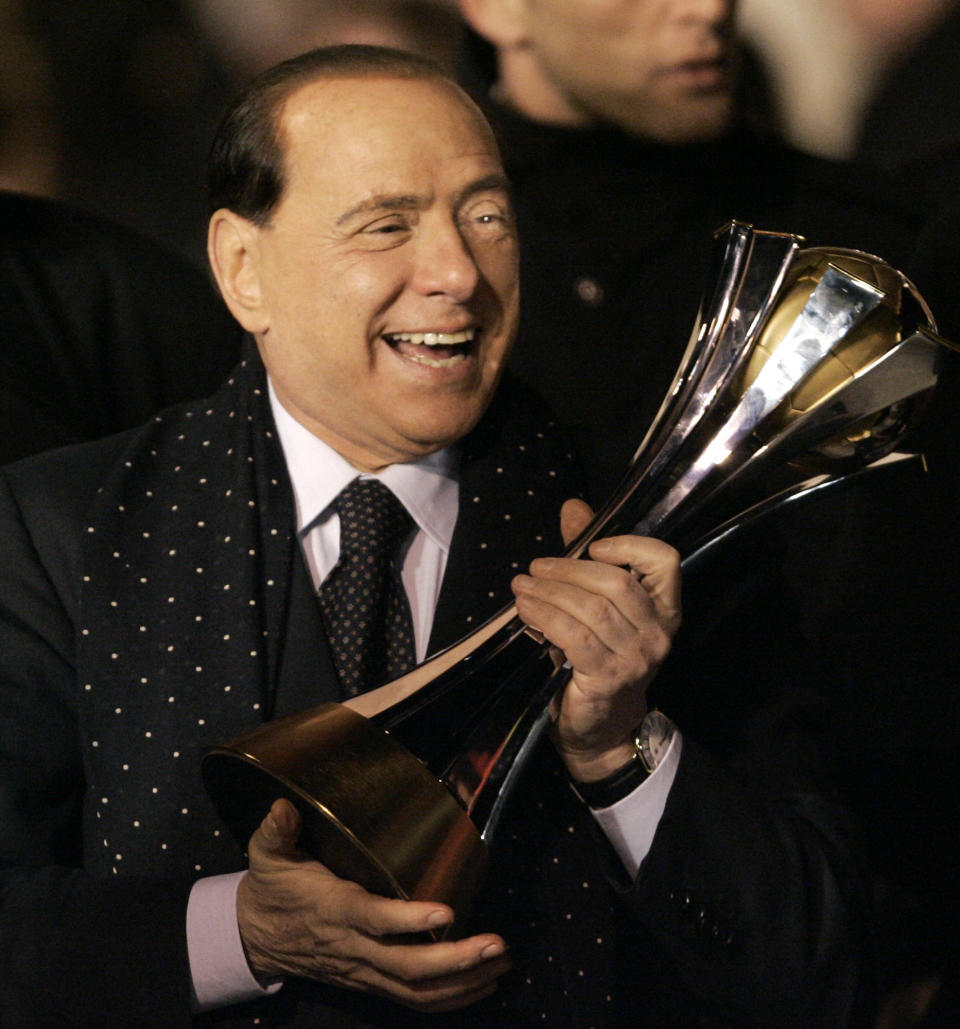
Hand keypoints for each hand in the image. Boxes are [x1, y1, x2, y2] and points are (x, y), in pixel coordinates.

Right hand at [237, 799, 510, 1011]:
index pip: (373, 919)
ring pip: (416, 989)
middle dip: (455, 959)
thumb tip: (283, 806)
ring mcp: (363, 970)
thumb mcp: (267, 855)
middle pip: (406, 966)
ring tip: (501, 962)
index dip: (409, 919)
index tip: (445, 910)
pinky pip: (413, 1000)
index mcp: (334, 909)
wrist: (253, 938)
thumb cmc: (272, 889)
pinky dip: (451, 998)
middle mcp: (353, 947)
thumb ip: (276, 831)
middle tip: (496, 944)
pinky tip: (482, 985)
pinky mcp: (371, 981)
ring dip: (462, 981)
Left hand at [511, 499, 680, 781]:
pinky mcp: (607, 678)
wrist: (600, 729)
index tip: (592, 545)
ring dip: (549, 592)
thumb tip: (574, 507)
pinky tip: (526, 611)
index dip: (628, 545)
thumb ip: (589, 559)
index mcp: (664, 609)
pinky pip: (574, 637)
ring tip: (521, 586)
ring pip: (592, 608)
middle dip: (569, 568)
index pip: (665, 561)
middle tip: (535, 567)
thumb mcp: (598, 607)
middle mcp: (658, 632)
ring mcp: (636, 658)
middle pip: (616, 582)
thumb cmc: (597, 660)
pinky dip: (545, 617)